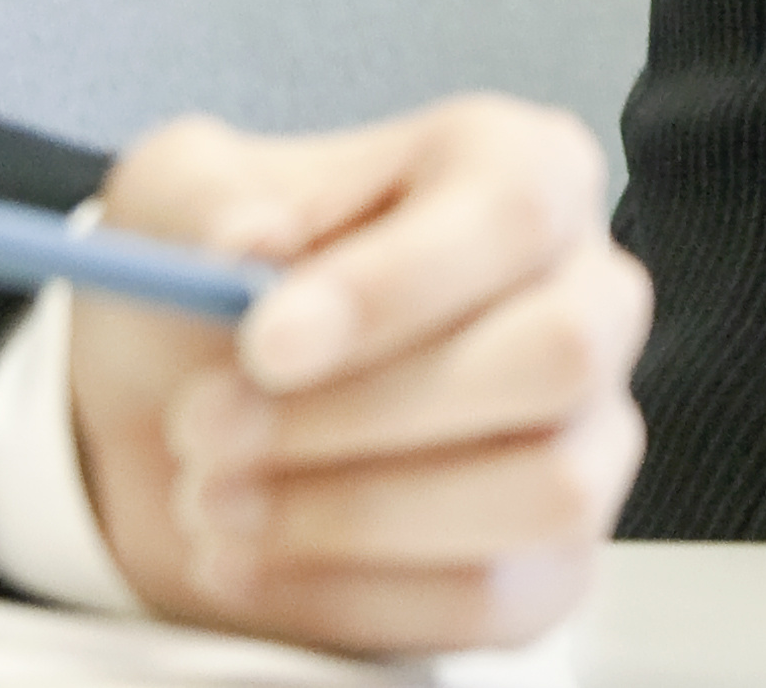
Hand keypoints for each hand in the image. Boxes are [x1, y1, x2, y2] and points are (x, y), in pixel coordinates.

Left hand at [65, 97, 648, 654]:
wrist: (189, 400)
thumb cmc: (216, 278)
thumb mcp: (177, 199)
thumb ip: (205, 204)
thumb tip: (252, 243)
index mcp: (523, 169)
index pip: (511, 212)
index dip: (395, 285)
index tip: (265, 343)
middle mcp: (588, 295)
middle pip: (555, 356)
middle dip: (364, 411)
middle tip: (206, 426)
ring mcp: (588, 435)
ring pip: (542, 489)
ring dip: (355, 512)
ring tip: (212, 499)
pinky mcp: (553, 559)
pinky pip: (492, 596)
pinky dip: (350, 593)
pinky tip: (247, 559)